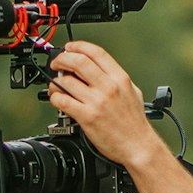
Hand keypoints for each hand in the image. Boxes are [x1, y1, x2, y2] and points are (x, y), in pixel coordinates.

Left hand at [47, 40, 157, 166]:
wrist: (138, 146)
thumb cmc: (135, 123)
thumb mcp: (133, 92)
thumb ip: (116, 78)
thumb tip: (99, 69)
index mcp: (120, 78)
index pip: (96, 52)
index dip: (78, 46)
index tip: (69, 48)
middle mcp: (108, 87)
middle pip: (78, 61)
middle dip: (62, 59)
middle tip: (57, 64)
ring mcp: (97, 102)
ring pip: (66, 81)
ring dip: (55, 81)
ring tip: (56, 85)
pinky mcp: (87, 117)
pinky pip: (63, 101)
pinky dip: (55, 97)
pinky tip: (57, 99)